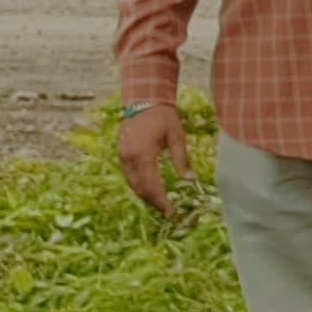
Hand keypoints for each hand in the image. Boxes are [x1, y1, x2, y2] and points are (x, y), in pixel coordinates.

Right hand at [114, 103, 191, 221]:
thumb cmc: (163, 117)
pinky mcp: (121, 152)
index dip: (162, 202)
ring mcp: (122, 155)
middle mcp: (129, 157)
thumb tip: (190, 180)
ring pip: (132, 183)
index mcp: (143, 155)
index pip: (152, 186)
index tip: (171, 212)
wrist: (143, 99)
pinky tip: (150, 188)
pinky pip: (129, 174)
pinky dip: (139, 184)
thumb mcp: (177, 137)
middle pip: (140, 188)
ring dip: (145, 195)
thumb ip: (182, 160)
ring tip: (160, 203)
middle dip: (153, 201)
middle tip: (168, 211)